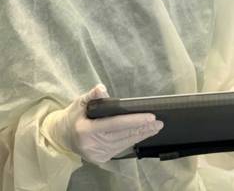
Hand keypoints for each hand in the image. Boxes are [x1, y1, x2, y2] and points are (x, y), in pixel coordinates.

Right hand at [42, 84, 163, 163]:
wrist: (61, 137)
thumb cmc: (74, 116)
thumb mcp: (79, 103)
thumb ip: (92, 96)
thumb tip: (101, 88)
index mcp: (85, 130)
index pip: (114, 124)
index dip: (134, 120)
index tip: (150, 116)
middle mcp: (91, 144)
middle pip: (122, 135)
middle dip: (142, 128)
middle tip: (159, 122)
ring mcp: (96, 154)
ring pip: (124, 143)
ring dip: (141, 135)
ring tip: (155, 127)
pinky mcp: (100, 158)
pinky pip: (120, 148)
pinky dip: (133, 140)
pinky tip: (143, 134)